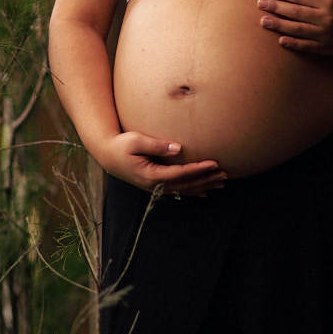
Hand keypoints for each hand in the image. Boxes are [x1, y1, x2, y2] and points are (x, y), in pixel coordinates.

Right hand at [96, 131, 226, 196]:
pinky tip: (204, 192)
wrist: (107, 155)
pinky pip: (178, 191)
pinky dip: (192, 191)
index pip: (181, 174)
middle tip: (225, 174)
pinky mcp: (155, 186)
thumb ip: (157, 145)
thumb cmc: (121, 145)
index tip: (214, 163)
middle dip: (207, 179)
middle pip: (187, 184)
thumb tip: (178, 148)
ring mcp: (155, 188)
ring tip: (221, 183)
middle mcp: (155, 185)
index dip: (199, 169)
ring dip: (203, 186)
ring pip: (184, 190)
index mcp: (152, 175)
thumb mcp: (136, 140)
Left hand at [257, 0, 332, 55]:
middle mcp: (327, 18)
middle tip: (260, 4)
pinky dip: (293, 43)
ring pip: (298, 29)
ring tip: (263, 21)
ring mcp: (326, 34)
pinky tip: (280, 40)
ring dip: (278, 25)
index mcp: (329, 2)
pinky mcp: (326, 48)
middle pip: (296, 12)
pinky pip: (306, 46)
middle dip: (276, 7)